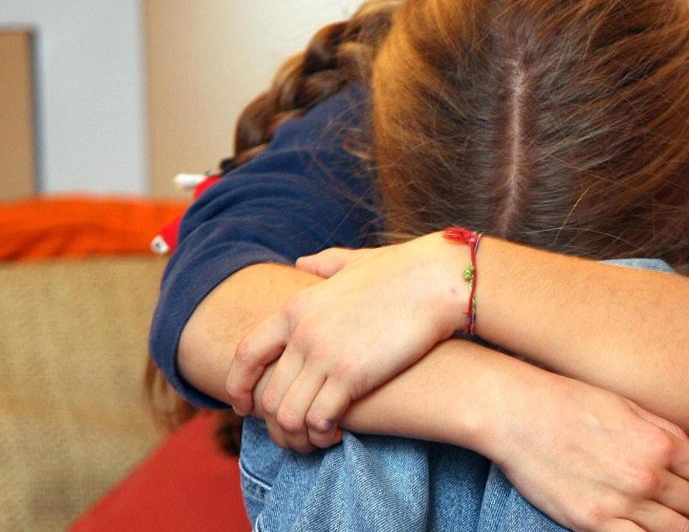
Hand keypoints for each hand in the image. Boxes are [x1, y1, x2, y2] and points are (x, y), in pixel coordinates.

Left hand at [225, 233, 467, 451]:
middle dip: (275, 425)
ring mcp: (324, 355)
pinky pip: (319, 419)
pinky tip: (338, 435)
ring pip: (288, 415)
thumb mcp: (354, 262)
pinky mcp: (351, 375)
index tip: (246, 408)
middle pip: (268, 395)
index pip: (246, 355)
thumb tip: (304, 262)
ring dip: (298, 437)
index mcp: (296, 309)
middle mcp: (302, 333)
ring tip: (316, 440)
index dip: (239, 387)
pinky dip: (323, 434)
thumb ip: (324, 264)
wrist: (435, 280)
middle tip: (295, 436)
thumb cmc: (403, 271)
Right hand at [486, 373, 688, 531]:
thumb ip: (664, 430)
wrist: (517, 413)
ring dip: (672, 523)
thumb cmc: (568, 401)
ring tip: (653, 510)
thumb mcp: (625, 403)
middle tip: (671, 493)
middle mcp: (646, 476)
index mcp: (659, 442)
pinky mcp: (593, 524)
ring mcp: (620, 504)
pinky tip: (633, 522)